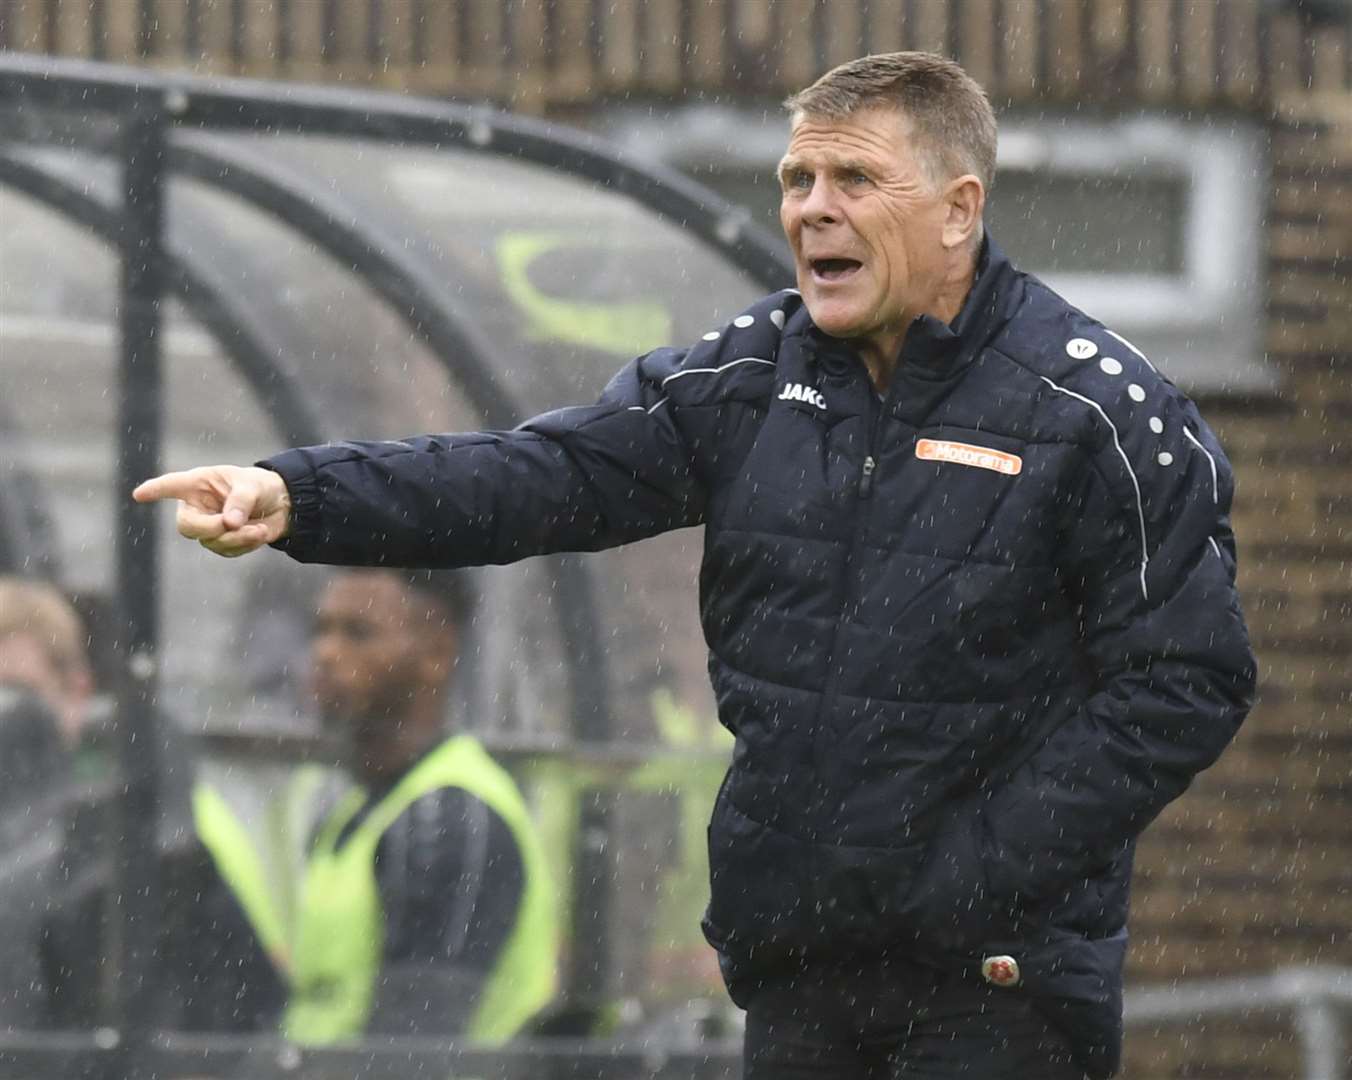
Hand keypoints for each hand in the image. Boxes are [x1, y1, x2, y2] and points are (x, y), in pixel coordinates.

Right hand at [132, 465, 291, 557]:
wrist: (280, 506)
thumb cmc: (260, 487)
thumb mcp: (253, 486)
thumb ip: (241, 501)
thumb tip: (229, 523)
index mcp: (198, 484)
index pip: (171, 486)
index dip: (155, 490)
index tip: (139, 494)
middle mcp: (196, 506)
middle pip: (187, 526)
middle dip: (210, 528)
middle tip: (233, 524)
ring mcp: (206, 527)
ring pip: (211, 541)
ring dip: (237, 538)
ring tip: (259, 528)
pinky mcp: (220, 543)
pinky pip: (227, 551)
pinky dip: (245, 545)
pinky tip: (258, 533)